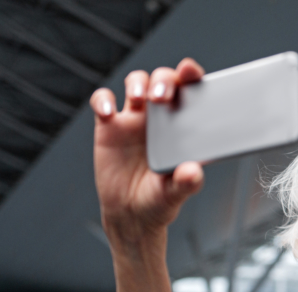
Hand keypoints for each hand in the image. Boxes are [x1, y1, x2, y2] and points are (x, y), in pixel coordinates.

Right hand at [90, 58, 205, 244]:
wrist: (130, 214)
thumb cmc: (159, 200)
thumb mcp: (175, 194)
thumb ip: (186, 182)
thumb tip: (194, 172)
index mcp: (184, 125)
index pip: (190, 91)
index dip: (190, 75)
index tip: (189, 71)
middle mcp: (161, 116)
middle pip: (162, 80)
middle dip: (163, 79)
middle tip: (162, 96)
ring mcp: (135, 119)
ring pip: (136, 83)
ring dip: (138, 83)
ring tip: (140, 98)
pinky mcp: (109, 126)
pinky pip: (102, 102)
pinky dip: (103, 100)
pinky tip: (108, 113)